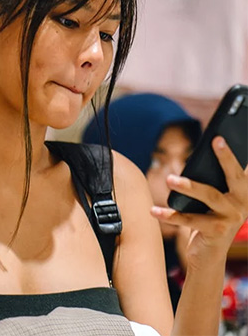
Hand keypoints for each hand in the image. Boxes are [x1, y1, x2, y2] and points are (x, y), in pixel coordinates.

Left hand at [150, 136, 247, 268]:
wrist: (208, 256)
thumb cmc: (207, 219)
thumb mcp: (210, 199)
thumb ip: (208, 182)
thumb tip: (197, 159)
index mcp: (242, 193)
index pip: (241, 170)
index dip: (233, 154)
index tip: (222, 136)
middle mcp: (242, 204)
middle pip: (234, 177)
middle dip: (226, 158)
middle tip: (215, 140)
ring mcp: (231, 219)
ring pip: (209, 196)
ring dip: (188, 186)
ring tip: (170, 179)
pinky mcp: (215, 232)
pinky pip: (189, 220)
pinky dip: (169, 215)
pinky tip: (153, 209)